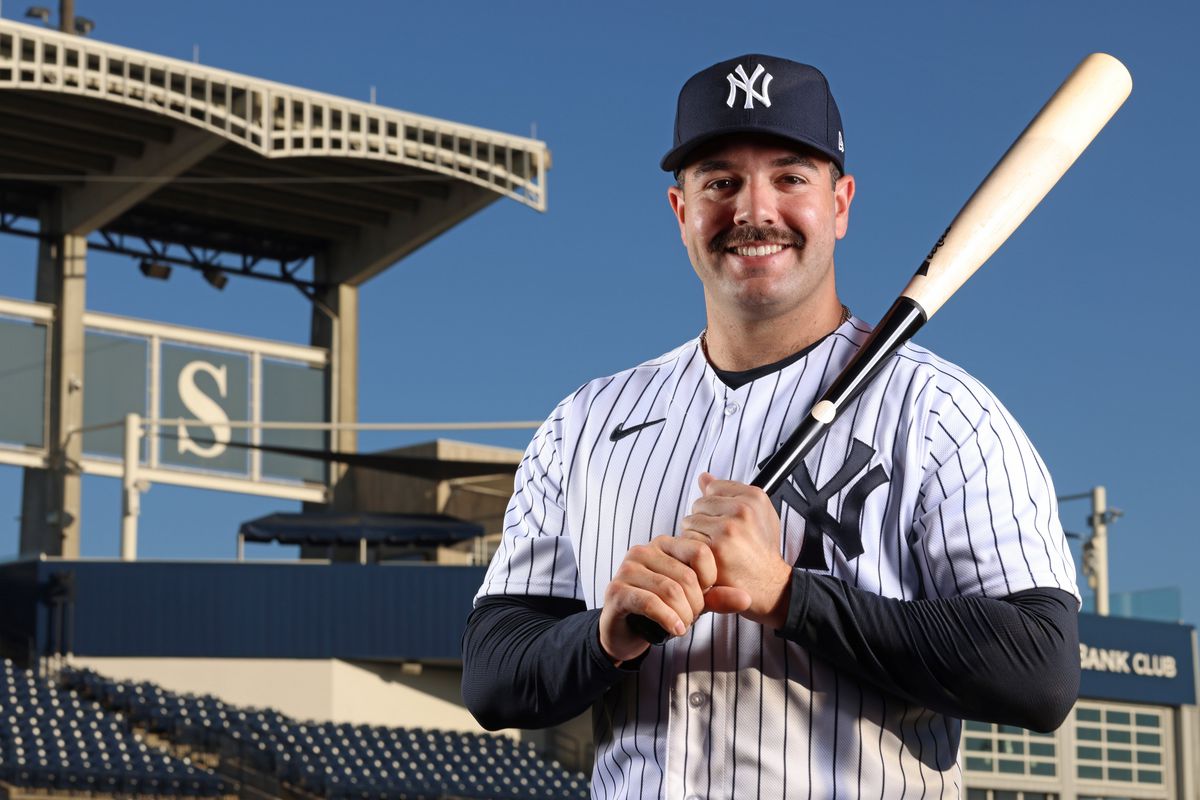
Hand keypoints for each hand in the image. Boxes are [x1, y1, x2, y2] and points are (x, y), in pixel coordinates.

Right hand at [599, 536, 717, 662]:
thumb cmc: (662, 610)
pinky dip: (668, 619)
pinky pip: (651, 603)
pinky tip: (675, 630)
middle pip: (687, 576)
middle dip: (696, 604)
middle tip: (692, 618)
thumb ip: (718, 597)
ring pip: (670, 590)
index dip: (710, 580)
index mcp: (665, 544)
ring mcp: (628, 568)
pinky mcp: (617, 590)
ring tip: (682, 625)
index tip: (705, 597)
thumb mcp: (694, 601)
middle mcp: (645, 550)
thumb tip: (747, 598)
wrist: (625, 631)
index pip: (701, 552)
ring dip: (683, 615)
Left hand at [681, 472, 792, 626]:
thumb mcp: (758, 515)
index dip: (715, 507)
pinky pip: (687, 541)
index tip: (727, 522)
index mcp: (754, 497)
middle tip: (722, 541)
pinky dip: (693, 554)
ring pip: (689, 522)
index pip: (712, 487)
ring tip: (716, 551)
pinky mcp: (714, 550)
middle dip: (704, 522)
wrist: (771, 586)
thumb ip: (730, 493)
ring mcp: (728, 529)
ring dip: (697, 537)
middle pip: (698, 504)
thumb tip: (703, 477)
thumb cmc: (762, 551)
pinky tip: (709, 561)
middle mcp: (742, 510)